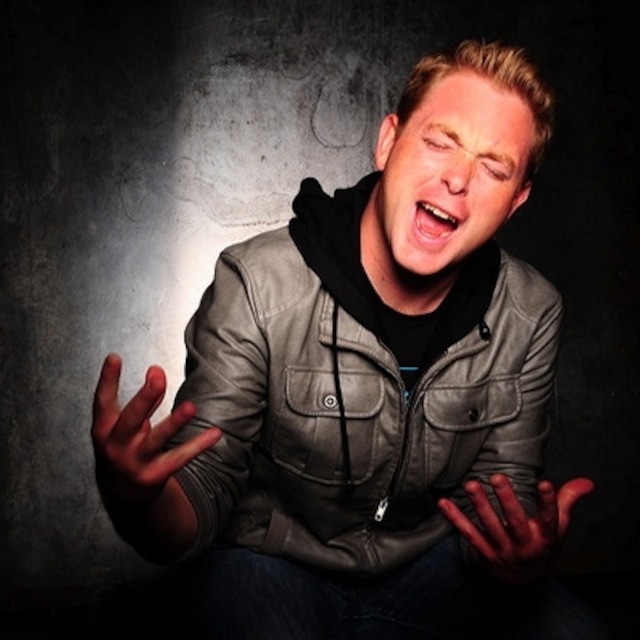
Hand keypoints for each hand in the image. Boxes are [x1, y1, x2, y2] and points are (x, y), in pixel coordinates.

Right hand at [91, 353, 222, 503]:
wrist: (123, 493)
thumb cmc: (124, 447)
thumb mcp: (123, 425)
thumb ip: (143, 401)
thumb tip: (156, 372)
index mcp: (104, 429)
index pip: (103, 401)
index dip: (107, 379)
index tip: (115, 357)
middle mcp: (116, 446)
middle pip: (131, 418)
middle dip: (145, 397)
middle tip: (157, 376)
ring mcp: (134, 462)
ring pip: (157, 439)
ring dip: (174, 422)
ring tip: (191, 407)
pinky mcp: (155, 475)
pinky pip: (180, 457)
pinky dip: (199, 445)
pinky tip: (216, 433)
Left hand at [437, 473, 594, 583]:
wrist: (524, 583)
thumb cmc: (541, 545)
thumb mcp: (557, 527)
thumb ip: (568, 501)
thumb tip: (587, 482)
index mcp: (545, 537)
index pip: (550, 519)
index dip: (549, 502)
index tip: (545, 483)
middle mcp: (524, 545)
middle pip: (515, 522)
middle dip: (506, 500)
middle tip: (496, 477)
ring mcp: (503, 551)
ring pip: (490, 528)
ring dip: (479, 506)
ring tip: (471, 484)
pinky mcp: (485, 553)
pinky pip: (469, 535)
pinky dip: (455, 519)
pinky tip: (443, 503)